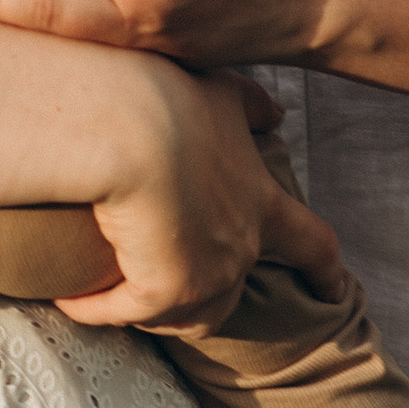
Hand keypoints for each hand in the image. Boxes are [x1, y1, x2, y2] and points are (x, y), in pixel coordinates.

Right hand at [58, 62, 341, 329]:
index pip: (312, 243)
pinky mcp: (167, 292)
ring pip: (184, 315)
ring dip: (151, 310)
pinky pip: (126, 314)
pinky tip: (72, 299)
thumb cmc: (167, 96)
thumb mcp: (220, 92)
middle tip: (168, 293)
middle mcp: (243, 246)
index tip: (335, 292)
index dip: (324, 270)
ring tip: (115, 297)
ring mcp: (209, 275)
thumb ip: (249, 106)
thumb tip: (277, 112)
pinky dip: (99, 308)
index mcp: (262, 200)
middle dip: (203, 297)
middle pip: (231, 292)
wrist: (127, 125)